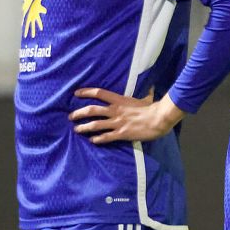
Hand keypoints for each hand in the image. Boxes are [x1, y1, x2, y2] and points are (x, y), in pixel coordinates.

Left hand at [69, 88, 185, 143]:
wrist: (158, 119)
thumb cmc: (152, 108)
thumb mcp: (146, 98)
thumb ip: (145, 93)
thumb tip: (150, 88)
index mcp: (119, 100)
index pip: (99, 93)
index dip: (86, 92)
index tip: (76, 93)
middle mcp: (115, 111)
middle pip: (92, 110)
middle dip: (79, 113)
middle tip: (71, 116)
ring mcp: (117, 123)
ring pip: (95, 125)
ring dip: (84, 127)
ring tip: (76, 129)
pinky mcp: (121, 134)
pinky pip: (105, 137)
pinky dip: (97, 139)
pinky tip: (92, 140)